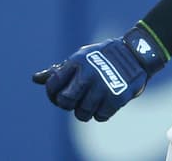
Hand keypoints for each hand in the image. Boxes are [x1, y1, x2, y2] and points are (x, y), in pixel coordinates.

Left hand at [33, 25, 166, 122]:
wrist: (136, 53)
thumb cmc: (103, 57)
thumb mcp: (81, 59)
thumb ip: (59, 71)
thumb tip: (35, 79)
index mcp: (77, 62)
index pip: (53, 85)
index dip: (53, 95)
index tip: (60, 95)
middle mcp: (88, 74)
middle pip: (65, 103)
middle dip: (69, 104)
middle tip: (77, 100)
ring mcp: (103, 86)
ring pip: (82, 114)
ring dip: (87, 110)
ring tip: (94, 100)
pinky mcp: (117, 97)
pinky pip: (100, 117)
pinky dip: (102, 113)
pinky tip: (106, 102)